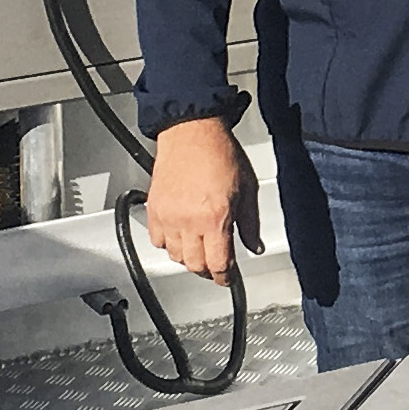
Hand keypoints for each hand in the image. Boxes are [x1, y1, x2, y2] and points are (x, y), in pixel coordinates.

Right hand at [141, 115, 260, 279]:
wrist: (192, 131)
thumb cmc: (219, 152)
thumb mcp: (246, 188)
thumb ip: (250, 223)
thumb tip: (254, 246)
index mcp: (215, 217)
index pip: (219, 264)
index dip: (225, 277)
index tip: (228, 278)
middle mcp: (189, 221)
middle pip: (196, 265)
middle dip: (208, 269)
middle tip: (216, 262)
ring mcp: (169, 216)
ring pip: (176, 256)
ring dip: (189, 257)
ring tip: (199, 246)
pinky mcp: (154, 209)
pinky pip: (157, 241)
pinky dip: (168, 243)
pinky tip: (179, 234)